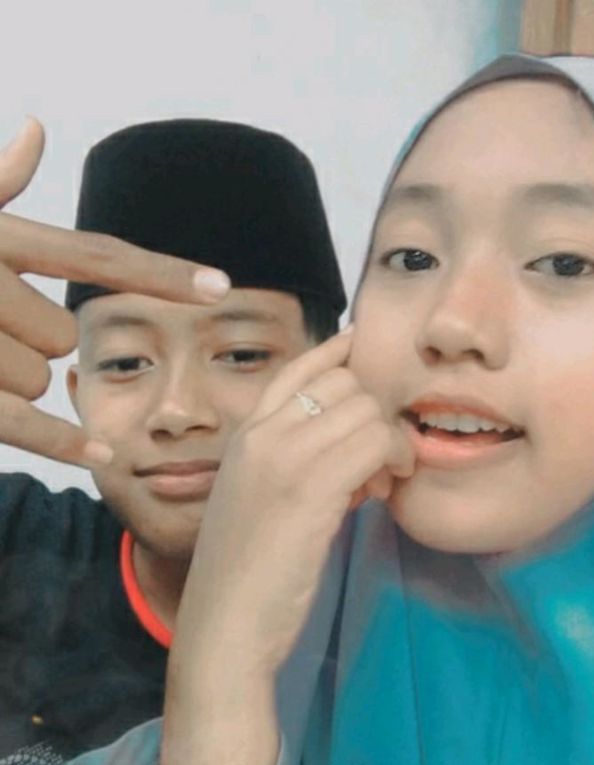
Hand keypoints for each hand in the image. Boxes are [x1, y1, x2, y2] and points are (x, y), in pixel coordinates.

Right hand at [0, 118, 229, 467]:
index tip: (222, 284)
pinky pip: (23, 423)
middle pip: (61, 339)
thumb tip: (36, 128)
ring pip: (37, 378)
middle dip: (29, 338)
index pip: (98, 256)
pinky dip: (62, 441)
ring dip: (6, 374)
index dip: (163, 272)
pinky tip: (102, 457)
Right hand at [177, 328, 414, 674]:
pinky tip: (378, 493)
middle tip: (377, 460)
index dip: (336, 352)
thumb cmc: (243, 573)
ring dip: (386, 441)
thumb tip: (352, 447)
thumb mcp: (258, 501)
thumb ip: (293, 465)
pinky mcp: (311, 488)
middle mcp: (261, 435)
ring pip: (365, 410)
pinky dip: (391, 461)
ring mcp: (284, 457)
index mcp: (244, 436)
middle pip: (343, 383)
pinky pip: (374, 442)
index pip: (296, 369)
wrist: (224, 626)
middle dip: (373, 413)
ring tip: (377, 483)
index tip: (361, 349)